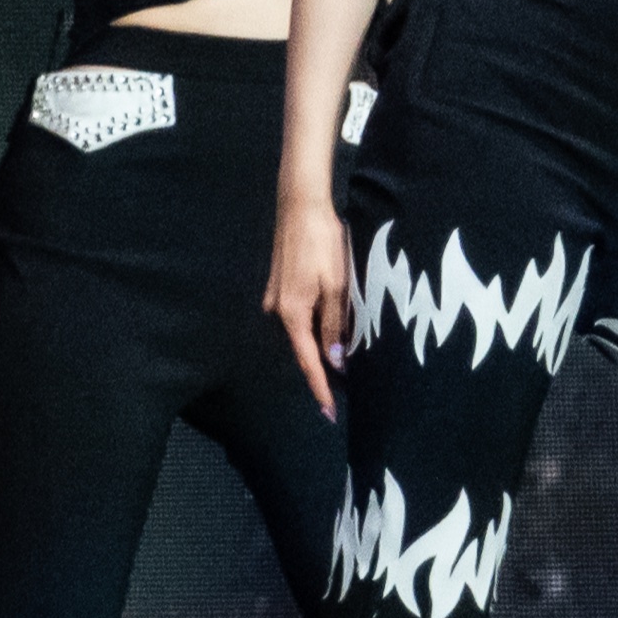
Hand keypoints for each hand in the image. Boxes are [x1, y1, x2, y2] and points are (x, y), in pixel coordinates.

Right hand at [266, 196, 354, 416]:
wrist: (300, 205)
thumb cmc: (322, 243)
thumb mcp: (336, 286)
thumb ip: (334, 324)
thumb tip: (335, 359)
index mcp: (292, 314)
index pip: (308, 361)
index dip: (320, 387)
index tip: (328, 412)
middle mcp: (278, 310)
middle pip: (303, 347)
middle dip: (322, 367)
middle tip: (341, 391)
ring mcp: (276, 297)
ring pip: (302, 330)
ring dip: (319, 344)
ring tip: (341, 360)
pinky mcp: (280, 284)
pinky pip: (299, 314)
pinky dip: (314, 325)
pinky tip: (329, 326)